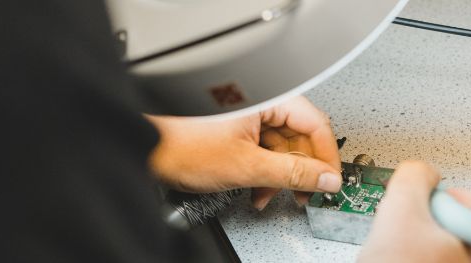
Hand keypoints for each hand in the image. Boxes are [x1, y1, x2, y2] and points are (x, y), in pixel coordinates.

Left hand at [147, 96, 342, 209]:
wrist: (141, 145)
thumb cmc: (179, 142)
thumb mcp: (247, 166)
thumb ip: (292, 174)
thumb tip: (325, 179)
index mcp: (268, 97)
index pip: (316, 124)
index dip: (326, 158)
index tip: (329, 181)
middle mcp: (259, 99)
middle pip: (298, 136)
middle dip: (299, 170)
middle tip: (303, 194)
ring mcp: (245, 112)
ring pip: (278, 144)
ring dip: (277, 174)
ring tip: (268, 195)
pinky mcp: (233, 125)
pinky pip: (260, 146)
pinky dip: (260, 169)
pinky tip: (253, 188)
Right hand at [358, 161, 470, 262]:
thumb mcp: (398, 217)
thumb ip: (414, 181)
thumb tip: (419, 172)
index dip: (468, 199)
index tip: (440, 202)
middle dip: (440, 222)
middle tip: (416, 231)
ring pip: (457, 251)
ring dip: (426, 244)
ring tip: (404, 254)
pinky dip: (421, 260)